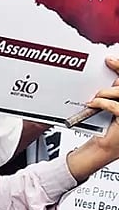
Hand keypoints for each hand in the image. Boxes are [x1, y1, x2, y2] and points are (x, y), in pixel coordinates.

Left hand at [68, 57, 118, 179]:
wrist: (103, 149)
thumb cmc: (106, 129)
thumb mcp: (111, 107)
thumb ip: (115, 94)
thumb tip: (113, 79)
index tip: (111, 60)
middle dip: (118, 73)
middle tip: (108, 64)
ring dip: (105, 93)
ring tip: (95, 98)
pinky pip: (116, 106)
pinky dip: (102, 103)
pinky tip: (93, 105)